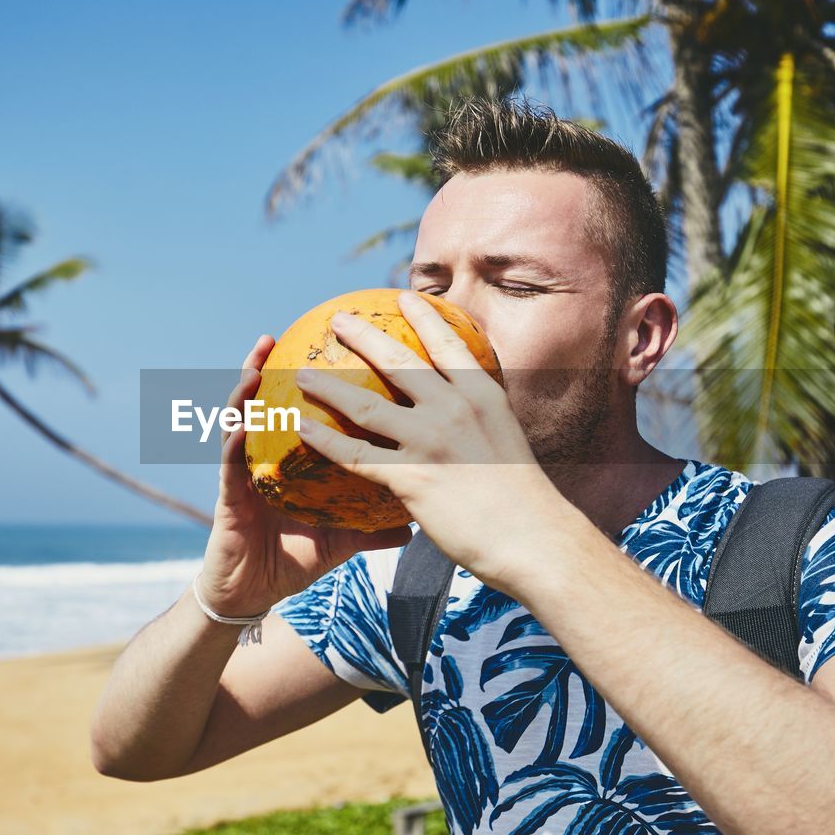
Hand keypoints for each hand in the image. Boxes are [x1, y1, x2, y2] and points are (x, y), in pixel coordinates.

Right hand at [198, 334, 413, 616]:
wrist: (254, 593)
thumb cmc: (295, 560)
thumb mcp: (343, 538)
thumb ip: (374, 524)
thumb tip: (416, 522)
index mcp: (297, 463)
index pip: (309, 415)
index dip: (318, 385)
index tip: (336, 352)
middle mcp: (271, 458)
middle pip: (275, 404)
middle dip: (277, 366)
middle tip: (284, 336)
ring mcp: (247, 472)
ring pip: (245, 421)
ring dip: (247, 390)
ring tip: (256, 364)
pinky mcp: (229, 496)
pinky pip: (231, 462)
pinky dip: (235, 439)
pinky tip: (239, 423)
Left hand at [292, 290, 560, 588]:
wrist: (532, 538)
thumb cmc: (524, 498)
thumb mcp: (506, 440)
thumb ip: (480, 420)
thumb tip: (463, 410)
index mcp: (483, 395)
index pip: (447, 345)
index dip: (423, 318)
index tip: (404, 297)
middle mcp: (454, 409)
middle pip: (397, 363)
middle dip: (363, 336)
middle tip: (337, 319)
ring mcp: (430, 442)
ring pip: (366, 406)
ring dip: (329, 387)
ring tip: (303, 375)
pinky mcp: (411, 478)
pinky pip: (357, 456)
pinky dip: (326, 441)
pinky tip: (303, 430)